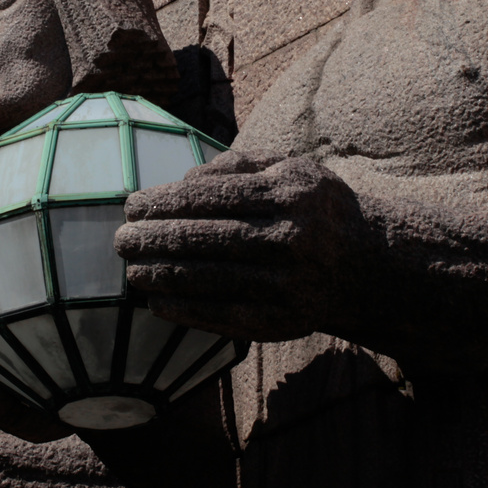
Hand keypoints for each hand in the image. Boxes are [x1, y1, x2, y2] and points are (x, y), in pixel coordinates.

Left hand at [116, 151, 375, 340]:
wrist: (366, 264)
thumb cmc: (313, 208)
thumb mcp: (290, 169)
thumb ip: (241, 165)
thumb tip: (184, 179)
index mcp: (290, 194)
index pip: (215, 197)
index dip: (167, 202)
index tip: (132, 204)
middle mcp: (293, 239)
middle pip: (209, 239)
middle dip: (157, 239)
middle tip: (121, 239)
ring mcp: (290, 284)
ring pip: (212, 280)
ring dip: (164, 276)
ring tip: (131, 271)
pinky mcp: (285, 322)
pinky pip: (225, 317)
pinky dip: (186, 311)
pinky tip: (157, 302)